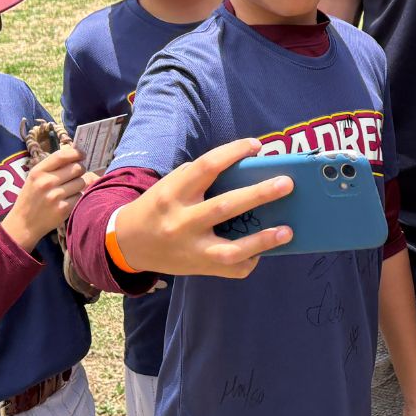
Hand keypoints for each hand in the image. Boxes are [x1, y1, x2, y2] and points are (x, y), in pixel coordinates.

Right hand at [4, 145, 88, 251]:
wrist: (23, 224)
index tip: (82, 154)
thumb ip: (53, 166)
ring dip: (80, 184)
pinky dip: (78, 197)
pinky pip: (81, 196)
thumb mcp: (34, 178)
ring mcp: (55, 196)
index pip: (62, 156)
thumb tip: (78, 157)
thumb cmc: (31, 198)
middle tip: (76, 174)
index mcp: (38, 172)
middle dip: (80, 169)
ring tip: (70, 189)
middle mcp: (46, 182)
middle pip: (77, 168)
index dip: (76, 153)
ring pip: (82, 182)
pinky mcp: (63, 209)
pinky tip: (69, 200)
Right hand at [115, 138, 293, 278]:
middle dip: (259, 195)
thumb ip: (199, 177)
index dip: (232, 153)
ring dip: (262, 240)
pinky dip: (249, 260)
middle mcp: (181, 221)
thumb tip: (245, 170)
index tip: (256, 146)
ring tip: (288, 231)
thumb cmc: (159, 207)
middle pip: (224, 207)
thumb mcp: (171, 186)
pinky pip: (230, 269)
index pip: (206, 167)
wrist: (128, 243)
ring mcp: (190, 249)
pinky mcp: (198, 268)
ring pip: (230, 249)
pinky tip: (263, 251)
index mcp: (174, 193)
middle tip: (287, 184)